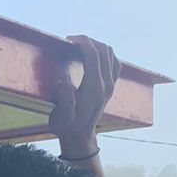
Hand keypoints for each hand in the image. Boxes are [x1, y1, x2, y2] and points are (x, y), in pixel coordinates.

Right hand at [51, 35, 120, 158]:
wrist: (79, 137)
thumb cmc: (67, 125)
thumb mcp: (61, 114)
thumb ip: (64, 96)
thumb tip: (64, 77)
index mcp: (94, 88)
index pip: (93, 55)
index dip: (82, 42)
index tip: (69, 39)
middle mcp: (106, 84)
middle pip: (104, 51)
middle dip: (88, 41)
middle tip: (72, 41)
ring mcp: (110, 85)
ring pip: (111, 55)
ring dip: (97, 45)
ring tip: (81, 45)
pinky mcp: (111, 87)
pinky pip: (114, 63)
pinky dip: (105, 53)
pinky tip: (94, 54)